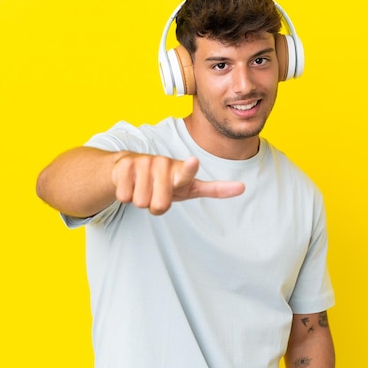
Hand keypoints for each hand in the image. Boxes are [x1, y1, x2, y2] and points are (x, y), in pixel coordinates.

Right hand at [111, 152, 244, 214]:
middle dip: (156, 206)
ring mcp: (143, 162)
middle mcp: (163, 163)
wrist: (129, 169)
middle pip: (158, 205)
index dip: (189, 168)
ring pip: (141, 202)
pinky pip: (125, 196)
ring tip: (144, 188)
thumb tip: (243, 187)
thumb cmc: (165, 181)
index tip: (193, 161)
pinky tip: (130, 184)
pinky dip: (126, 195)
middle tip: (156, 193)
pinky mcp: (125, 165)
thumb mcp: (189, 186)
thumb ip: (214, 188)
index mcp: (180, 171)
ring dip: (141, 200)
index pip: (186, 172)